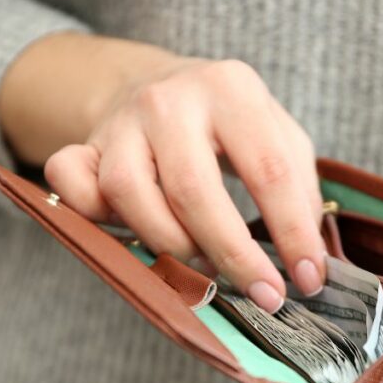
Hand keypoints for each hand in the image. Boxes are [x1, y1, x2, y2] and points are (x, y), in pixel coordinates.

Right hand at [43, 56, 325, 311]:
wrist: (162, 87)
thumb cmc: (230, 126)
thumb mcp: (280, 137)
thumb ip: (300, 190)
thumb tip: (311, 259)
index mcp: (231, 89)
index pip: (268, 171)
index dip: (292, 234)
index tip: (308, 280)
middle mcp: (169, 100)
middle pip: (193, 191)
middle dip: (232, 255)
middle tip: (263, 295)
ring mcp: (120, 123)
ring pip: (129, 194)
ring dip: (169, 245)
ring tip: (202, 264)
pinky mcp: (83, 145)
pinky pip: (72, 185)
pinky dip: (94, 217)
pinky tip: (128, 234)